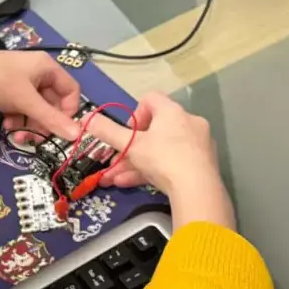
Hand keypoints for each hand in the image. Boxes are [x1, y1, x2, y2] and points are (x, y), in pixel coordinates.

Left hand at [0, 51, 81, 137]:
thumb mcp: (26, 101)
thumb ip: (51, 119)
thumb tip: (78, 135)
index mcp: (46, 67)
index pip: (71, 91)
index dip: (68, 111)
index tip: (61, 129)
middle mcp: (36, 73)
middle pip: (52, 103)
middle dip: (45, 122)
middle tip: (36, 139)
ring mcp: (20, 83)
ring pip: (36, 109)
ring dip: (30, 124)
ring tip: (18, 135)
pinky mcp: (5, 93)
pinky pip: (20, 110)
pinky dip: (17, 120)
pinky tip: (6, 125)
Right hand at [84, 93, 235, 229]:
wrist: (197, 189)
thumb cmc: (162, 158)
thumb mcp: (130, 145)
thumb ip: (107, 131)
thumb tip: (86, 118)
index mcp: (172, 111)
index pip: (150, 99)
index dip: (133, 114)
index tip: (126, 133)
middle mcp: (188, 122)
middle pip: (154, 130)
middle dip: (130, 148)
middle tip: (116, 162)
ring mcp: (197, 143)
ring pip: (161, 150)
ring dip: (137, 163)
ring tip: (117, 179)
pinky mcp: (202, 163)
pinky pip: (173, 162)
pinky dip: (154, 171)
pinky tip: (133, 184)